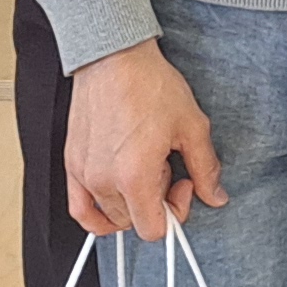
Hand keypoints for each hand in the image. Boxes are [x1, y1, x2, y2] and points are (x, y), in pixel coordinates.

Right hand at [65, 38, 213, 235]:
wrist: (114, 57)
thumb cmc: (147, 84)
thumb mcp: (191, 127)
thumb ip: (206, 168)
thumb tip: (215, 195)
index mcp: (134, 176)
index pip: (153, 229)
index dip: (175, 212)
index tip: (183, 186)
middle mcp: (104, 180)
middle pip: (133, 222)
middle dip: (156, 202)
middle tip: (166, 169)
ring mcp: (84, 173)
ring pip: (110, 215)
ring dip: (131, 200)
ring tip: (142, 167)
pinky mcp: (72, 163)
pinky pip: (79, 208)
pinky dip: (96, 215)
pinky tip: (114, 200)